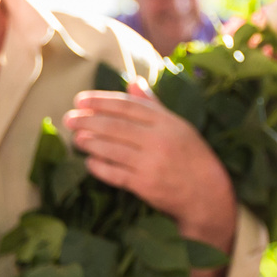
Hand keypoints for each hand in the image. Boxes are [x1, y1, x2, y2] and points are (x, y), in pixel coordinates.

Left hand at [64, 82, 236, 252]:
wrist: (207, 194)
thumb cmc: (192, 157)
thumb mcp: (178, 126)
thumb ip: (153, 105)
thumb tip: (133, 82)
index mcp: (167, 122)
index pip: (127, 106)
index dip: (101, 101)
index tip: (80, 100)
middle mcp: (159, 140)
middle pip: (115, 126)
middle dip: (88, 121)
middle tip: (68, 118)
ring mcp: (152, 164)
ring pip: (112, 149)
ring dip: (90, 142)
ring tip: (76, 138)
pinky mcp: (146, 186)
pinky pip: (115, 174)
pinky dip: (100, 167)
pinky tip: (90, 162)